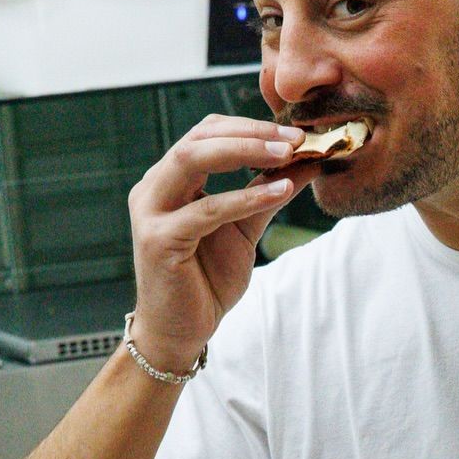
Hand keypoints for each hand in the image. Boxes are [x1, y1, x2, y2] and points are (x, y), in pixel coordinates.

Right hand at [126, 113, 322, 366]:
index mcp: (170, 181)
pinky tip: (280, 190)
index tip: (296, 132)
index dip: (250, 126)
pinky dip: (244, 197)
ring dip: (244, 151)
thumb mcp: (244, 229)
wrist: (180, 331)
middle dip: (251, 132)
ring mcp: (152, 213)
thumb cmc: (206, 280)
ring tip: (289, 153)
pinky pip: (206, 210)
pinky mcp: (159, 241)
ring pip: (193, 159)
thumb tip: (307, 162)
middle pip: (199, 137)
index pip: (207, 132)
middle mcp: (154, 189)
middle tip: (296, 136)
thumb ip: (267, 194)